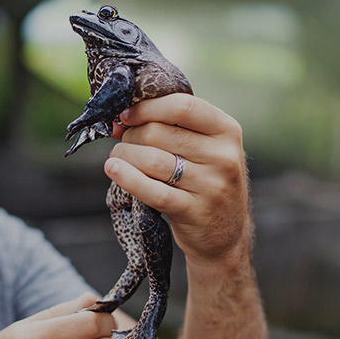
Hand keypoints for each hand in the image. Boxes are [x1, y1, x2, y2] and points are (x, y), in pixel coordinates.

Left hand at [107, 94, 251, 267]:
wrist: (225, 232)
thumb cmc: (204, 180)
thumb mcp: (203, 148)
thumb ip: (170, 128)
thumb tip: (119, 119)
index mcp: (226, 130)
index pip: (181, 106)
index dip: (146, 108)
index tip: (125, 115)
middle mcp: (223, 156)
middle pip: (158, 133)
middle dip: (130, 135)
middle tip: (121, 142)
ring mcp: (211, 185)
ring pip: (151, 160)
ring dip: (124, 156)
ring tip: (117, 158)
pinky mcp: (194, 211)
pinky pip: (152, 191)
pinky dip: (127, 178)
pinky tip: (113, 170)